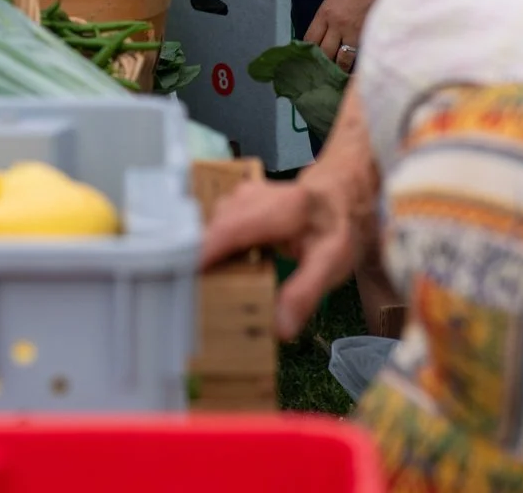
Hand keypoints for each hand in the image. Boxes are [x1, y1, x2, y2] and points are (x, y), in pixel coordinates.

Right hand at [199, 166, 363, 339]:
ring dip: (199, 257)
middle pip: (212, 229)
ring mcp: (239, 196)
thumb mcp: (333, 263)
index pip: (231, 228)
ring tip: (197, 291)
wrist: (338, 197)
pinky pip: (211, 227)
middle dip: (195, 262)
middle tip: (189, 300)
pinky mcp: (232, 203)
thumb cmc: (334, 229)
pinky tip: (211, 274)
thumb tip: (279, 329)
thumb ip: (305, 293)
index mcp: (283, 207)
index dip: (202, 253)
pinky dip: (207, 250)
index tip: (184, 282)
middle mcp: (253, 195)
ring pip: (207, 227)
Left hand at [302, 0, 374, 71]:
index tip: (308, 58)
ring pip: (342, 60)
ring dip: (339, 68)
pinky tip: (355, 71)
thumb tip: (326, 33)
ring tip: (338, 76)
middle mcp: (336, 25)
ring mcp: (354, 33)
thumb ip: (328, 15)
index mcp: (325, 13)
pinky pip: (360, 55)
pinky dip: (357, 64)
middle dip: (322, 63)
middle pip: (324, 52)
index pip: (310, 39)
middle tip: (322, 72)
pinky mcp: (370, 36)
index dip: (308, 51)